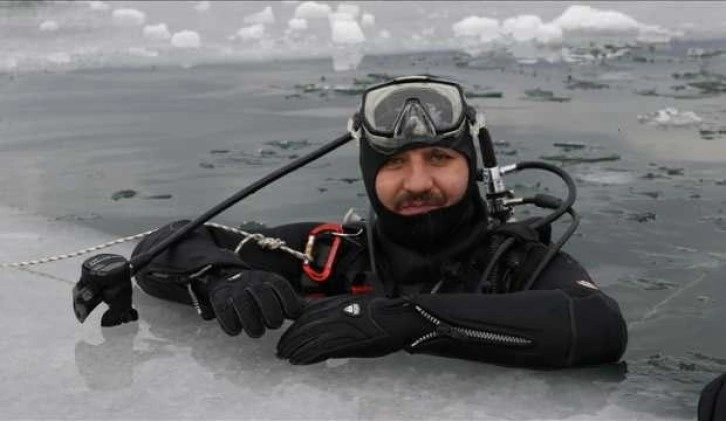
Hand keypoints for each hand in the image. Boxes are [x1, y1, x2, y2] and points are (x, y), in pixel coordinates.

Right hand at [207, 270, 302, 337]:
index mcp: (269, 279)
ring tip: (256, 332)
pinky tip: (236, 330)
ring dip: (252, 322)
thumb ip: (295, 303)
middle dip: (270, 313)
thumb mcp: (277, 292)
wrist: (225, 276)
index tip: (291, 314)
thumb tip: (317, 313)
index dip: (289, 302)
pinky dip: (231, 324)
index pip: (281, 287)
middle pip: (263, 294)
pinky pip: (224, 310)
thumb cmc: (259, 292)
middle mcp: (252, 281)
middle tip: (272, 325)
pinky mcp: (218, 298)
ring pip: (243, 304)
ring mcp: (234, 289)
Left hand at [276, 294, 427, 364]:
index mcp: (335, 302)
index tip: (287, 336)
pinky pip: (318, 349)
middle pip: (302, 327)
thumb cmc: (382, 313)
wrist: (397, 319)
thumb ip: (338, 311)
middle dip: (289, 339)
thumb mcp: (355, 304)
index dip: (294, 328)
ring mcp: (336, 326)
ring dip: (293, 348)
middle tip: (280, 350)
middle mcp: (332, 312)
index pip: (306, 315)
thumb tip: (324, 321)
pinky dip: (305, 355)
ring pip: (306, 338)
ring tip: (284, 357)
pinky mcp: (343, 341)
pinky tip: (297, 360)